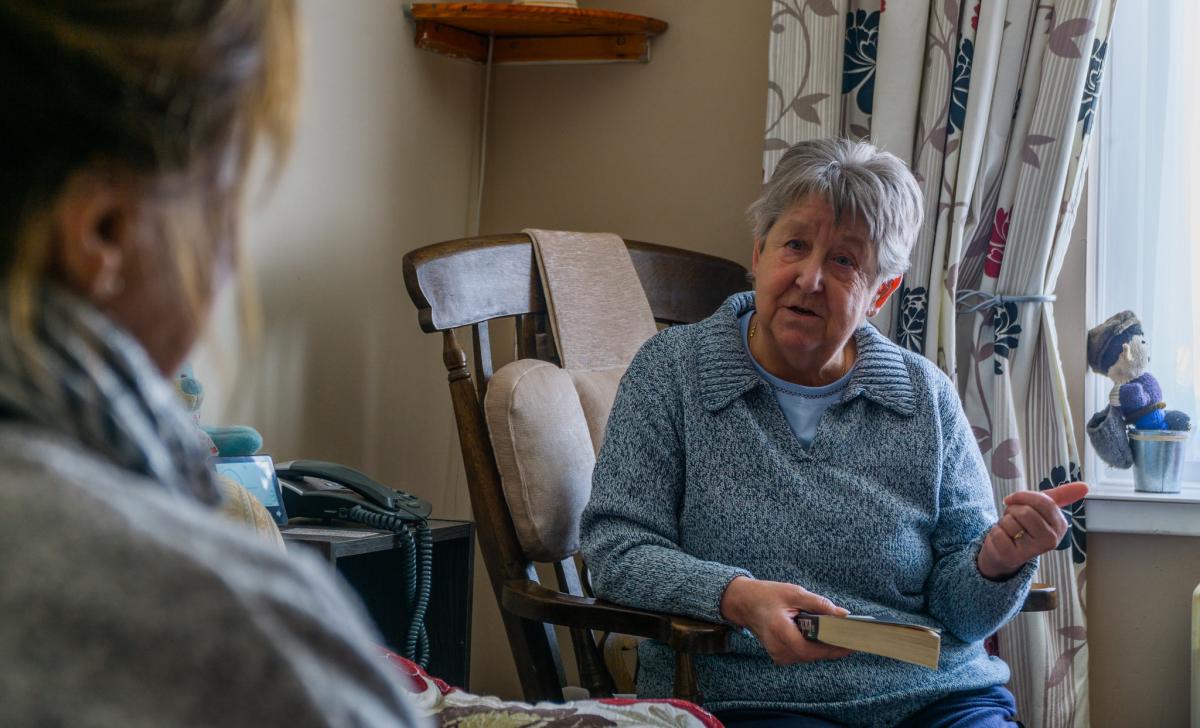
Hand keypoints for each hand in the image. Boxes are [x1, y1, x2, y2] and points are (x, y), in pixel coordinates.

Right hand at [718, 576, 852, 665]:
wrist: (744, 603)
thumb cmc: (767, 595)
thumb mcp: (794, 593)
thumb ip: (819, 604)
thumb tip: (843, 615)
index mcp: (779, 631)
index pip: (810, 649)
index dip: (832, 648)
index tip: (852, 643)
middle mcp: (777, 648)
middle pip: (813, 655)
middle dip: (834, 647)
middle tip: (853, 638)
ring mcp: (778, 655)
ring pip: (809, 657)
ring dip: (825, 647)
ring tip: (841, 636)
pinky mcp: (780, 656)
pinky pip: (803, 655)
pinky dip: (815, 647)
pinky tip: (824, 637)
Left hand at [978, 482, 1088, 579]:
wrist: (1005, 550)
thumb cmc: (1025, 525)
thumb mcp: (1042, 508)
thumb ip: (1062, 495)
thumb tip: (1086, 486)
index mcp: (1060, 526)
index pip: (1043, 501)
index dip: (1023, 496)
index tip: (1013, 499)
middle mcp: (1051, 540)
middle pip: (1025, 512)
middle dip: (1012, 510)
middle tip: (1013, 519)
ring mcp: (1033, 551)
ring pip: (1010, 521)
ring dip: (1003, 521)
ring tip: (1010, 530)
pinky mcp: (1013, 556)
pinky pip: (998, 533)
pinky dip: (995, 532)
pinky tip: (1003, 539)